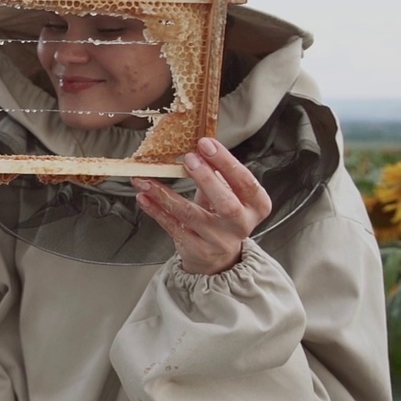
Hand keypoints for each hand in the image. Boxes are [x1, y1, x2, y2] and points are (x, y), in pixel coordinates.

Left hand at [133, 137, 272, 274]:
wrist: (218, 257)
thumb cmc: (222, 217)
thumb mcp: (228, 194)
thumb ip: (217, 174)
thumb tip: (196, 148)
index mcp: (256, 206)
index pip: (246, 182)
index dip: (226, 162)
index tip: (206, 144)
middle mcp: (241, 225)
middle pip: (226, 203)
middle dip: (206, 178)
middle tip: (189, 159)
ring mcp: (219, 240)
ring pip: (190, 214)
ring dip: (166, 194)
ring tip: (147, 179)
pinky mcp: (197, 249)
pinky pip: (173, 226)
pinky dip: (156, 210)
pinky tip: (144, 197)